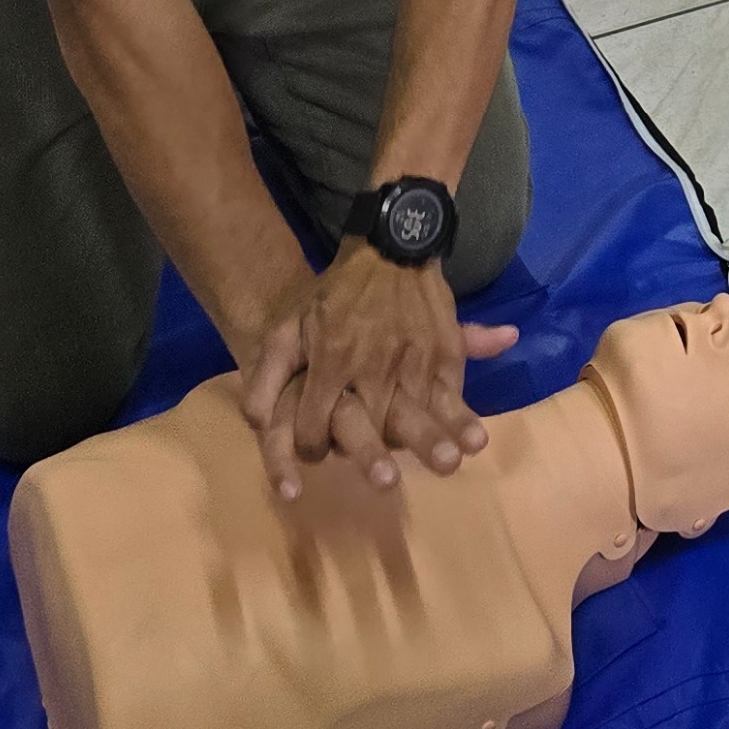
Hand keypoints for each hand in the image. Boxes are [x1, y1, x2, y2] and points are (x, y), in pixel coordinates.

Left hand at [234, 241, 520, 498]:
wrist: (388, 247)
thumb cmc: (334, 294)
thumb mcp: (286, 328)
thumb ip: (265, 378)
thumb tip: (257, 425)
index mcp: (330, 360)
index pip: (315, 425)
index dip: (308, 446)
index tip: (313, 449)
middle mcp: (372, 364)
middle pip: (370, 425)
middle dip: (373, 457)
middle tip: (382, 482)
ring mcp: (412, 356)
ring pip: (417, 412)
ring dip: (430, 441)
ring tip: (447, 465)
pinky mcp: (444, 348)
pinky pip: (451, 389)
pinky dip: (460, 415)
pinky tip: (471, 438)